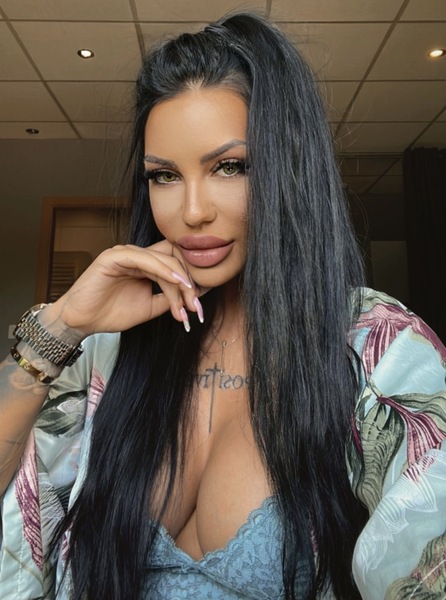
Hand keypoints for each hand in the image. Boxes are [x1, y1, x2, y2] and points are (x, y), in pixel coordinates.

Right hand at [42, 240, 203, 336]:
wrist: (81, 322)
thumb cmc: (110, 313)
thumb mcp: (149, 307)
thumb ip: (169, 299)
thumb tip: (194, 296)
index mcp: (145, 265)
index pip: (176, 265)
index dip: (191, 283)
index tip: (198, 306)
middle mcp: (137, 255)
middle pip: (174, 259)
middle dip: (189, 283)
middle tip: (195, 308)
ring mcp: (126, 253)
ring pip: (163, 260)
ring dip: (179, 281)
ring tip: (188, 302)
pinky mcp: (115, 256)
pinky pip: (145, 259)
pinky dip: (163, 270)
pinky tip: (176, 283)